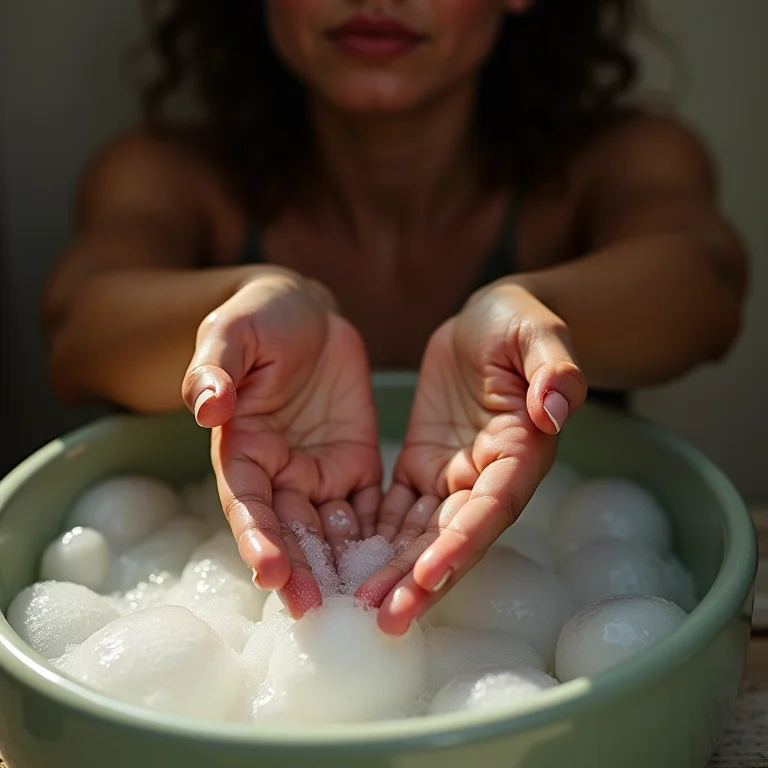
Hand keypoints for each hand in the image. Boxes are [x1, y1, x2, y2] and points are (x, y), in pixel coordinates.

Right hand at [182, 270, 380, 617]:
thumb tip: (207, 407)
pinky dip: (380, 538)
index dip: (257, 538)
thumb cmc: (260, 320)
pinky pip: (369, 508)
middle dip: (300, 571)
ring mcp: (320, 473)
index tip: (271, 572)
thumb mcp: (231, 334)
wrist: (306, 313)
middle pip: (289, 531)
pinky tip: (396, 563)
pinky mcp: (358, 464)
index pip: (247, 503)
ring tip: (360, 602)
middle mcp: (278, 473)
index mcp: (242, 449)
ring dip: (342, 567)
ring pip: (330, 531)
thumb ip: (216, 369)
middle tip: (317, 611)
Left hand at [358, 281, 586, 633]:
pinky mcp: (421, 465)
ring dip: (395, 571)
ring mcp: (451, 475)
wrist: (485, 323)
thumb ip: (553, 367)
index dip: (464, 542)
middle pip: (454, 536)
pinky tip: (344, 562)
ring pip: (421, 533)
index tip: (430, 575)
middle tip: (385, 618)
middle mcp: (486, 477)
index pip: (492, 505)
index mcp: (519, 451)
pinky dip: (374, 536)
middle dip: (423, 578)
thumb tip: (556, 409)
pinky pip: (395, 508)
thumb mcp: (537, 333)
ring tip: (359, 604)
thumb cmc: (516, 323)